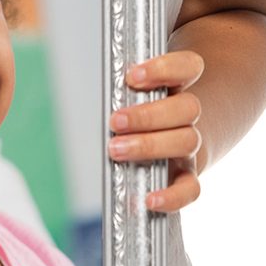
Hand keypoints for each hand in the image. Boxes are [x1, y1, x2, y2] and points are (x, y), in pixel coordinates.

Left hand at [111, 51, 207, 212]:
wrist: (166, 145)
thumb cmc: (137, 114)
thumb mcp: (129, 94)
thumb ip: (116, 89)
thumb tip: (74, 77)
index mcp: (177, 85)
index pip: (189, 66)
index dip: (165, 68)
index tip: (132, 77)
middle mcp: (188, 115)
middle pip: (187, 107)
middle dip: (148, 115)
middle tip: (115, 121)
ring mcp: (189, 147)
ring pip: (188, 140)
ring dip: (150, 145)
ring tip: (116, 149)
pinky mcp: (186, 177)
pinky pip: (191, 188)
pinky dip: (173, 196)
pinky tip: (148, 199)